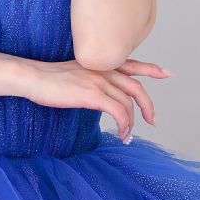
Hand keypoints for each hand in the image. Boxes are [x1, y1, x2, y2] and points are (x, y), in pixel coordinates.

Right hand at [17, 57, 170, 141]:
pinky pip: (118, 112)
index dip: (151, 69)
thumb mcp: (75, 74)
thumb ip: (92, 80)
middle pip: (136, 88)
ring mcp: (99, 81)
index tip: (166, 74)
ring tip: (127, 135)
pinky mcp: (93, 94)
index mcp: (101, 64)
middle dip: (148, 105)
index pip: (132, 64)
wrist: (33, 77)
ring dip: (131, 122)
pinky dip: (124, 125)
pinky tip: (120, 134)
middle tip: (152, 120)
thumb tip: (100, 97)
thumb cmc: (49, 79)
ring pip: (128, 103)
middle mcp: (104, 70)